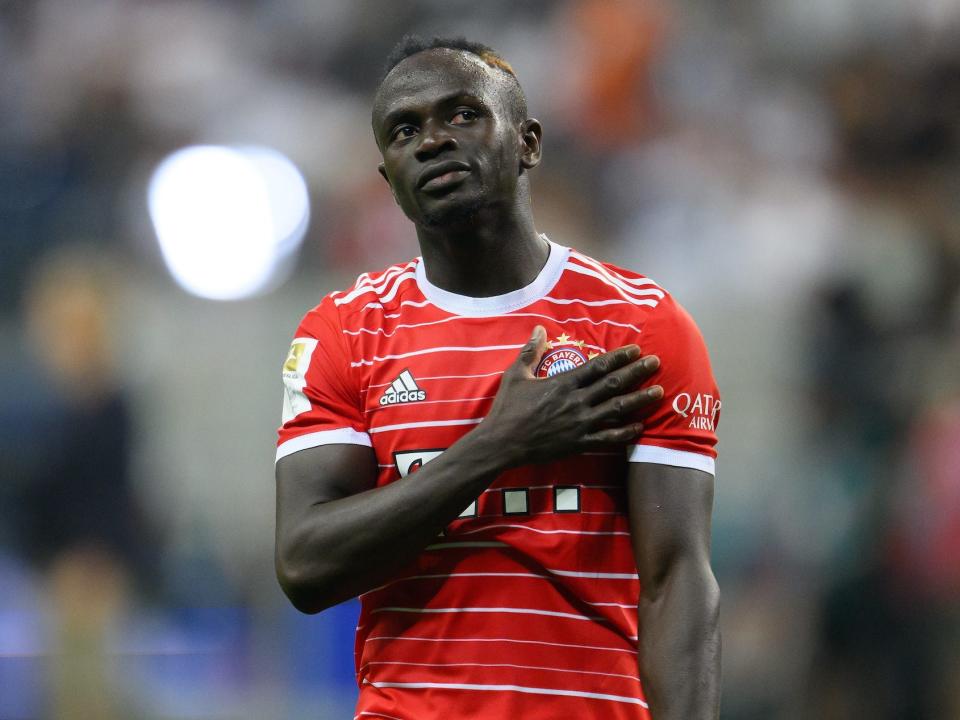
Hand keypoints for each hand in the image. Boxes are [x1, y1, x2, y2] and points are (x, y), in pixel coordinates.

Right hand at [479, 325, 662, 466]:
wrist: (501, 443)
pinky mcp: (578, 443)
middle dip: (637, 372)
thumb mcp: (516, 375)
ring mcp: (579, 424)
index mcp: (562, 383)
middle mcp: (576, 402)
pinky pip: (608, 438)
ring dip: (639, 399)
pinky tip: (641, 427)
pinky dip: (626, 432)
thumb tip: (539, 328)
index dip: (619, 357)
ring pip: (616, 409)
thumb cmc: (507, 408)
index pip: (598, 366)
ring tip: (658, 391)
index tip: (635, 349)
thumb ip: (531, 351)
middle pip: (613, 384)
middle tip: (656, 362)